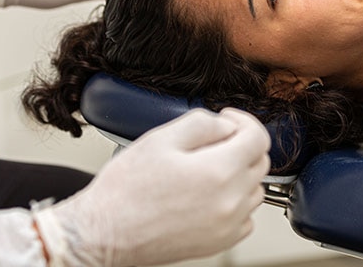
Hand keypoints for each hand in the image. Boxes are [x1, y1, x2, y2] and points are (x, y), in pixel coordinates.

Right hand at [33, 108, 270, 266]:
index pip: (259, 137)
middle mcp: (231, 201)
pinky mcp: (220, 243)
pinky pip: (245, 216)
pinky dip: (235, 202)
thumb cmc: (125, 190)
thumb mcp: (161, 138)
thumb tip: (226, 125)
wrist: (103, 234)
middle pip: (259, 161)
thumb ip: (203, 123)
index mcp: (219, 171)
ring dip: (239, 173)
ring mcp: (227, 225)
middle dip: (241, 144)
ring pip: (254, 189)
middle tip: (212, 141)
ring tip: (206, 169)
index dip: (244, 120)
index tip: (228, 119)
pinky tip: (208, 195)